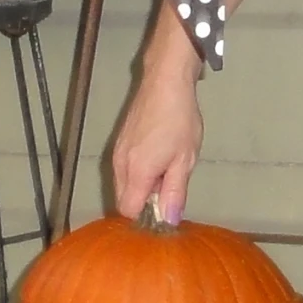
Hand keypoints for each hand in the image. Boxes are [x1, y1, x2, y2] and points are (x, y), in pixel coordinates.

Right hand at [112, 67, 203, 223]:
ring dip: (142, 186)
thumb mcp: (185, 160)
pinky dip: (138, 172)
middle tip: (170, 186)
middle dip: (144, 201)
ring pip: (123, 184)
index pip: (128, 211)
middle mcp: (119, 165)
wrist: (164, 82)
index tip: (164, 210)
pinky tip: (158, 157)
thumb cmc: (179, 120)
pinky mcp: (119, 142)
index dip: (145, 216)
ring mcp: (117, 152)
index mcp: (136, 172)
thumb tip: (168, 220)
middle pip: (123, 199)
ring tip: (167, 168)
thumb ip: (175, 192)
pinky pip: (124, 169)